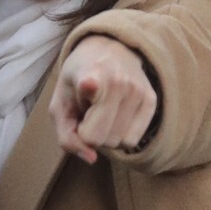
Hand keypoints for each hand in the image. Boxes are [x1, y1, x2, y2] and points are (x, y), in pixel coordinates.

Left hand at [50, 35, 158, 165]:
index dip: (89, 87)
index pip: (91, 86)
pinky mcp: (151, 100)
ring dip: (106, 135)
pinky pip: (132, 141)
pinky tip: (116, 115)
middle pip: (99, 138)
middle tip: (88, 113)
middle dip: (89, 134)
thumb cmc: (76, 83)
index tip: (89, 83)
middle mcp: (118, 80)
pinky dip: (121, 136)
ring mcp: (137, 90)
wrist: (107, 50)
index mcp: (89, 74)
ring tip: (102, 111)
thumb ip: (66, 137)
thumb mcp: (60, 106)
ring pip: (118, 142)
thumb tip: (92, 159)